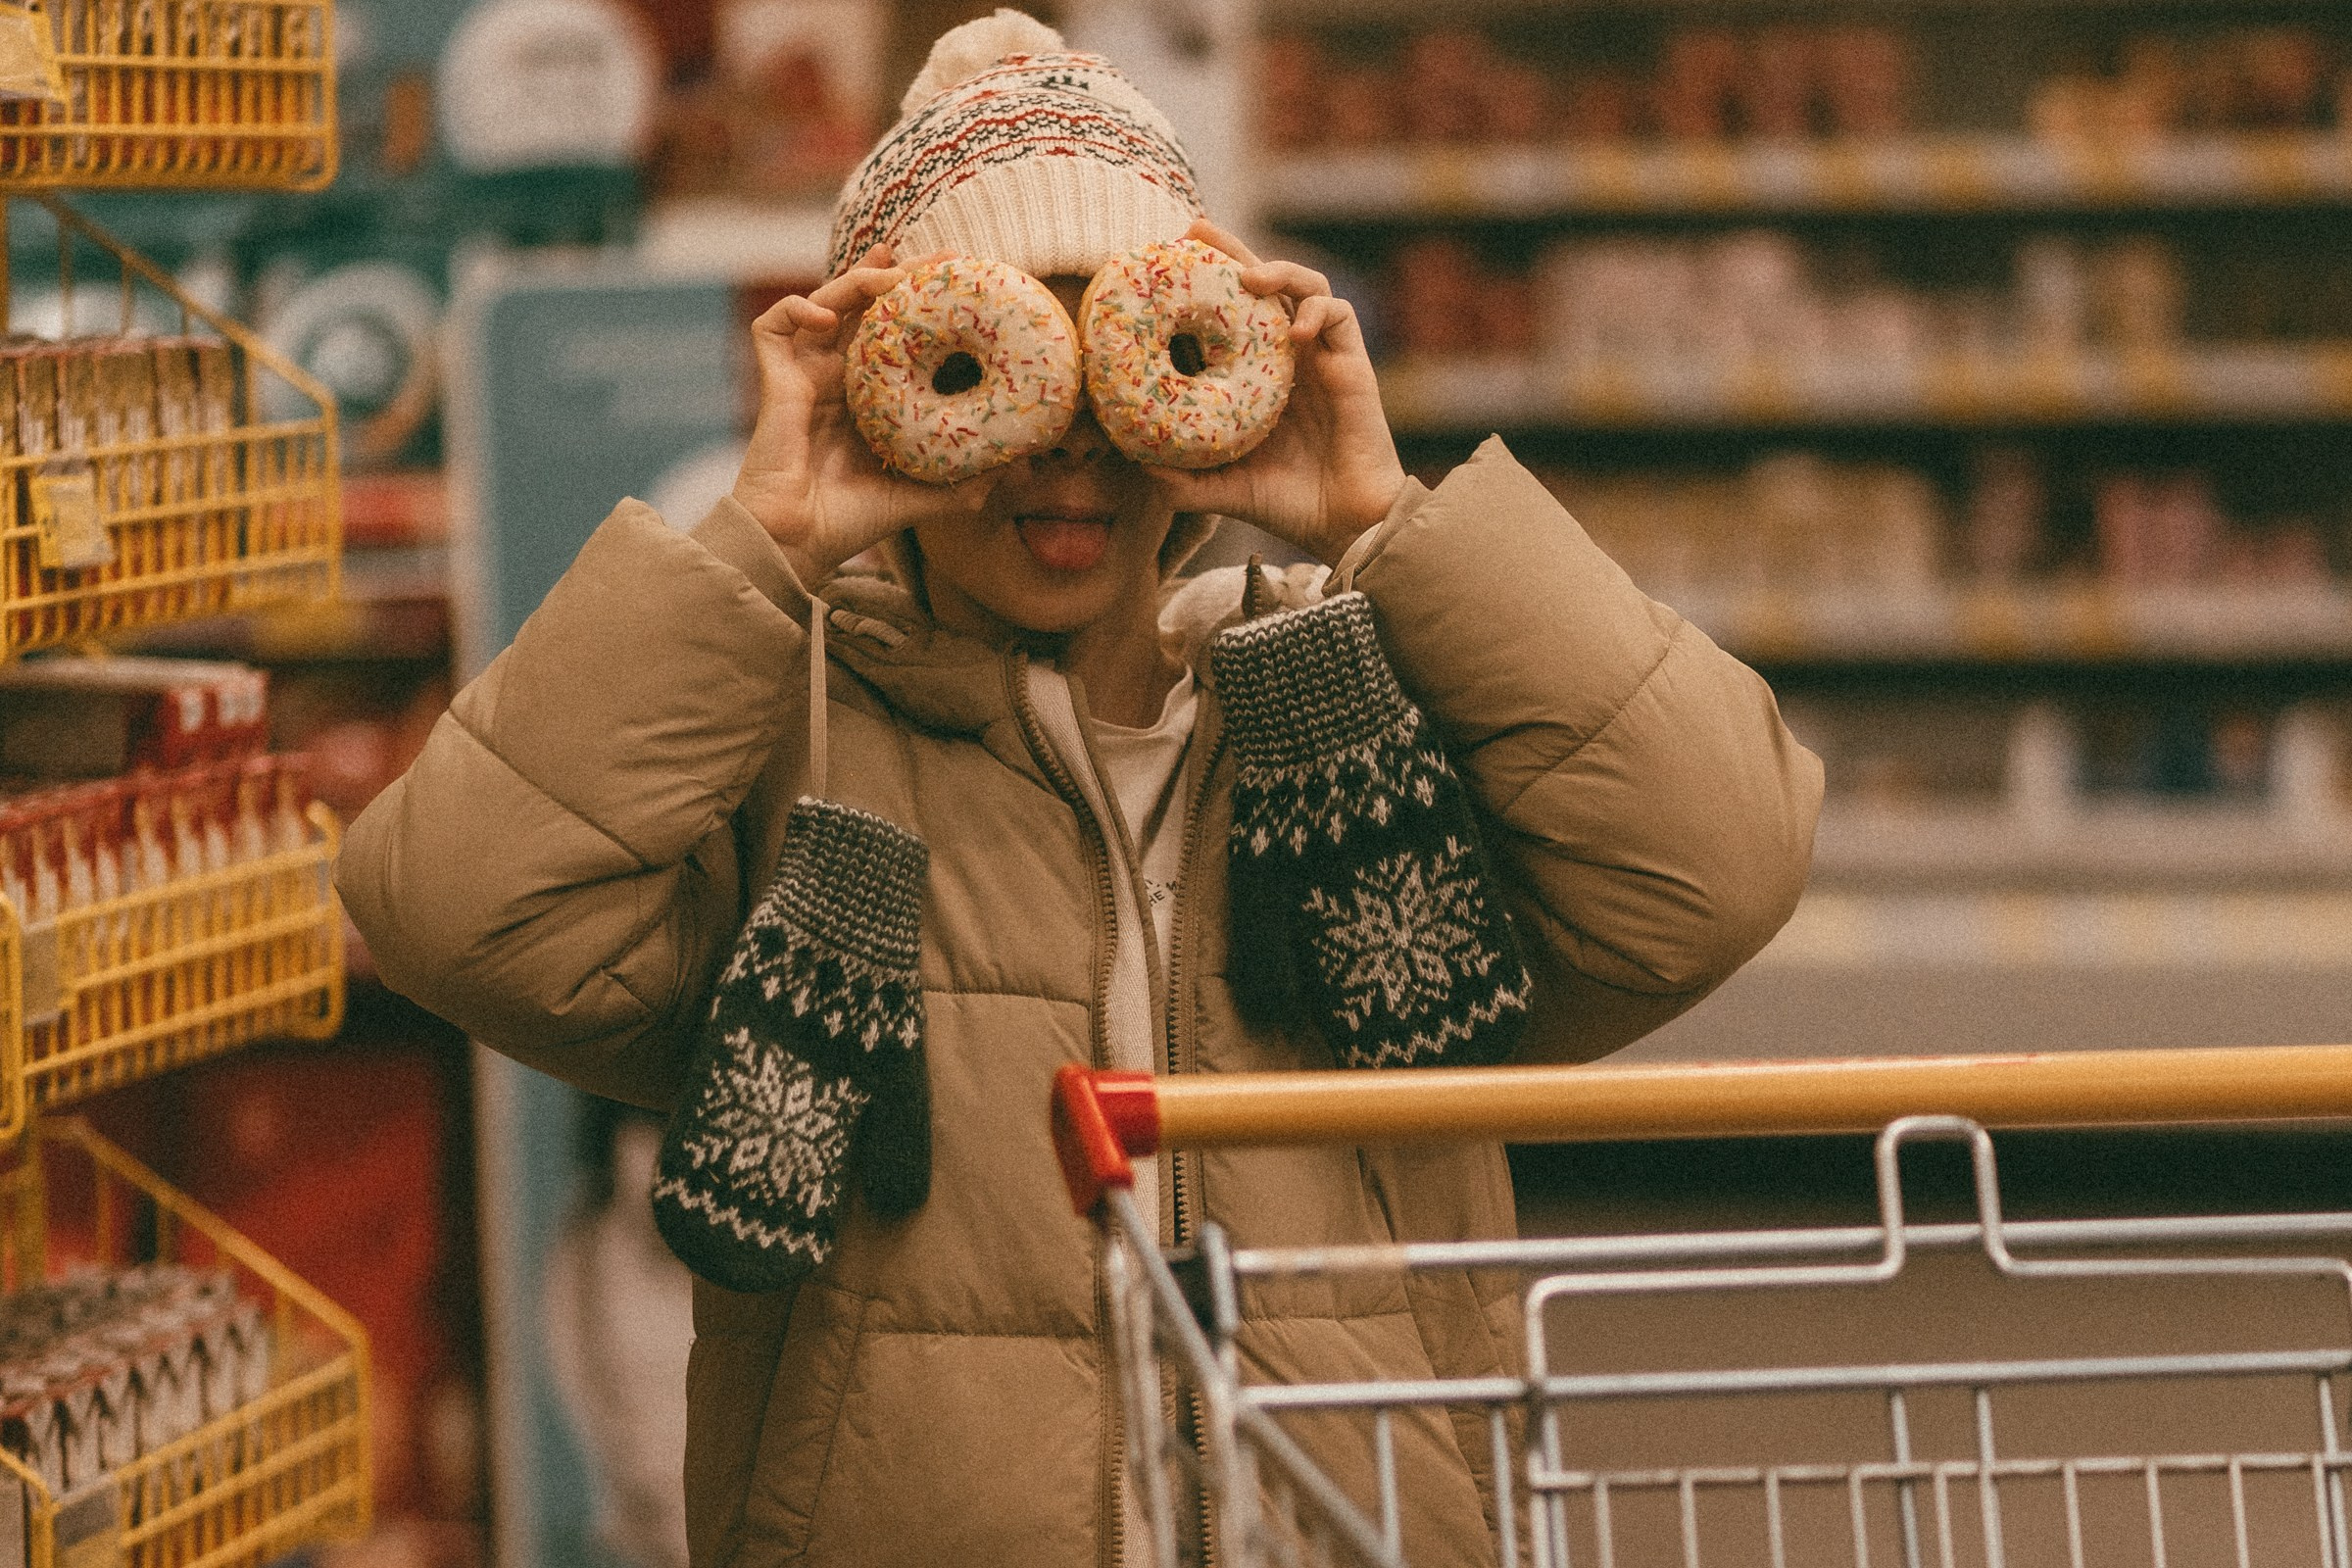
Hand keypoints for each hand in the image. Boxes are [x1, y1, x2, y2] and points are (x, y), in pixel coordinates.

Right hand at [730, 244, 997, 583]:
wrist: (797, 542)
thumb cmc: (850, 523)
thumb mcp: (921, 496)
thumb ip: (963, 482)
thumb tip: (1016, 466)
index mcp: (868, 396)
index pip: (895, 332)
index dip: (922, 303)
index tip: (961, 281)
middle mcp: (837, 377)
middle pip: (865, 303)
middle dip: (901, 272)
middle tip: (944, 257)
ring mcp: (804, 375)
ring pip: (825, 300)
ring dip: (858, 278)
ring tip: (892, 274)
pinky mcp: (775, 380)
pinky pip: (772, 324)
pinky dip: (796, 308)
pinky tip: (828, 317)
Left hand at [1141, 219, 1405, 565]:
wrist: (1342, 524)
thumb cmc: (1286, 504)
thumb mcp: (1219, 489)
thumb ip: (1180, 478)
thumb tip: (1131, 463)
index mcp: (1257, 375)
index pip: (1228, 314)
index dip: (1202, 285)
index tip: (1164, 264)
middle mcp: (1287, 356)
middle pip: (1262, 283)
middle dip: (1231, 250)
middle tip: (1194, 230)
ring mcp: (1321, 356)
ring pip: (1305, 284)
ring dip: (1278, 270)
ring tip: (1250, 278)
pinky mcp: (1352, 362)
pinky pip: (1338, 314)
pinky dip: (1316, 311)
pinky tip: (1294, 331)